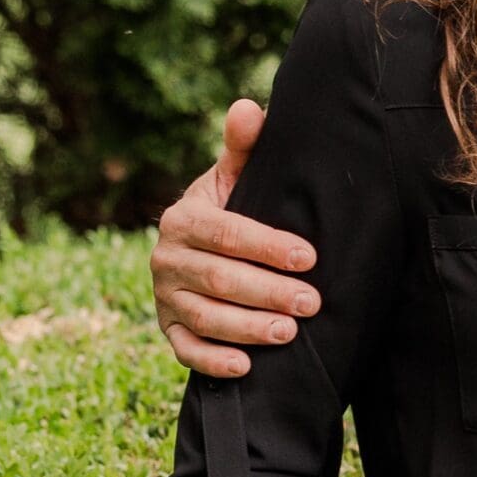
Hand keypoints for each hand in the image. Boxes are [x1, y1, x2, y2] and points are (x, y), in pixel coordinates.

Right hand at [152, 99, 320, 378]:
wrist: (204, 246)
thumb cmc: (234, 205)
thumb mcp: (237, 176)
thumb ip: (244, 147)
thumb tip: (248, 107)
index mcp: (183, 218)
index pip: (225, 232)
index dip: (266, 245)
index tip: (309, 256)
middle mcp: (166, 258)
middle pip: (216, 279)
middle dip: (266, 292)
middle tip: (311, 302)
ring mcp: (165, 297)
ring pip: (203, 317)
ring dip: (245, 328)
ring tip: (288, 333)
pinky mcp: (169, 329)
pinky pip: (185, 351)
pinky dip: (211, 362)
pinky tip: (246, 368)